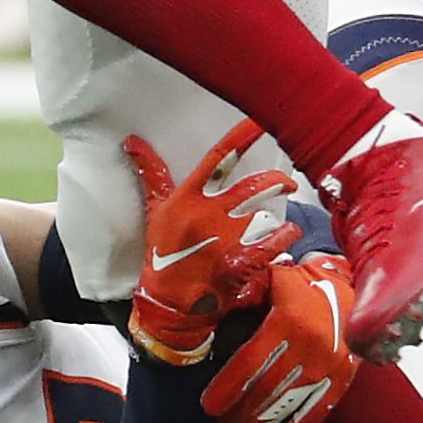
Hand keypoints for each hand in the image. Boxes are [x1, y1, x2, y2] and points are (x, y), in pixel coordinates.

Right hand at [124, 119, 297, 367]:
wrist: (168, 300)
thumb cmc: (162, 250)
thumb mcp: (155, 209)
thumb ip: (150, 173)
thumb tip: (132, 140)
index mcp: (189, 197)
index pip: (217, 159)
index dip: (239, 138)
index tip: (259, 122)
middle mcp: (209, 214)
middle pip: (250, 187)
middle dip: (274, 179)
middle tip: (287, 179)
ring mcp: (226, 239)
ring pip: (264, 213)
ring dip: (279, 205)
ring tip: (289, 197)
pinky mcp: (239, 263)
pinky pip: (272, 244)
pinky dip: (285, 236)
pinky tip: (291, 230)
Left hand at [201, 254, 358, 422]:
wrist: (355, 287)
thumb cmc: (307, 283)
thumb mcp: (273, 278)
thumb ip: (244, 293)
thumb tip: (210, 309)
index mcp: (289, 319)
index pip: (250, 361)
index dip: (227, 387)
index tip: (209, 405)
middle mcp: (310, 345)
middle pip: (266, 390)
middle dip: (240, 412)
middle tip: (222, 422)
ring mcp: (328, 365)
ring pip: (289, 406)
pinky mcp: (342, 378)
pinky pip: (316, 412)